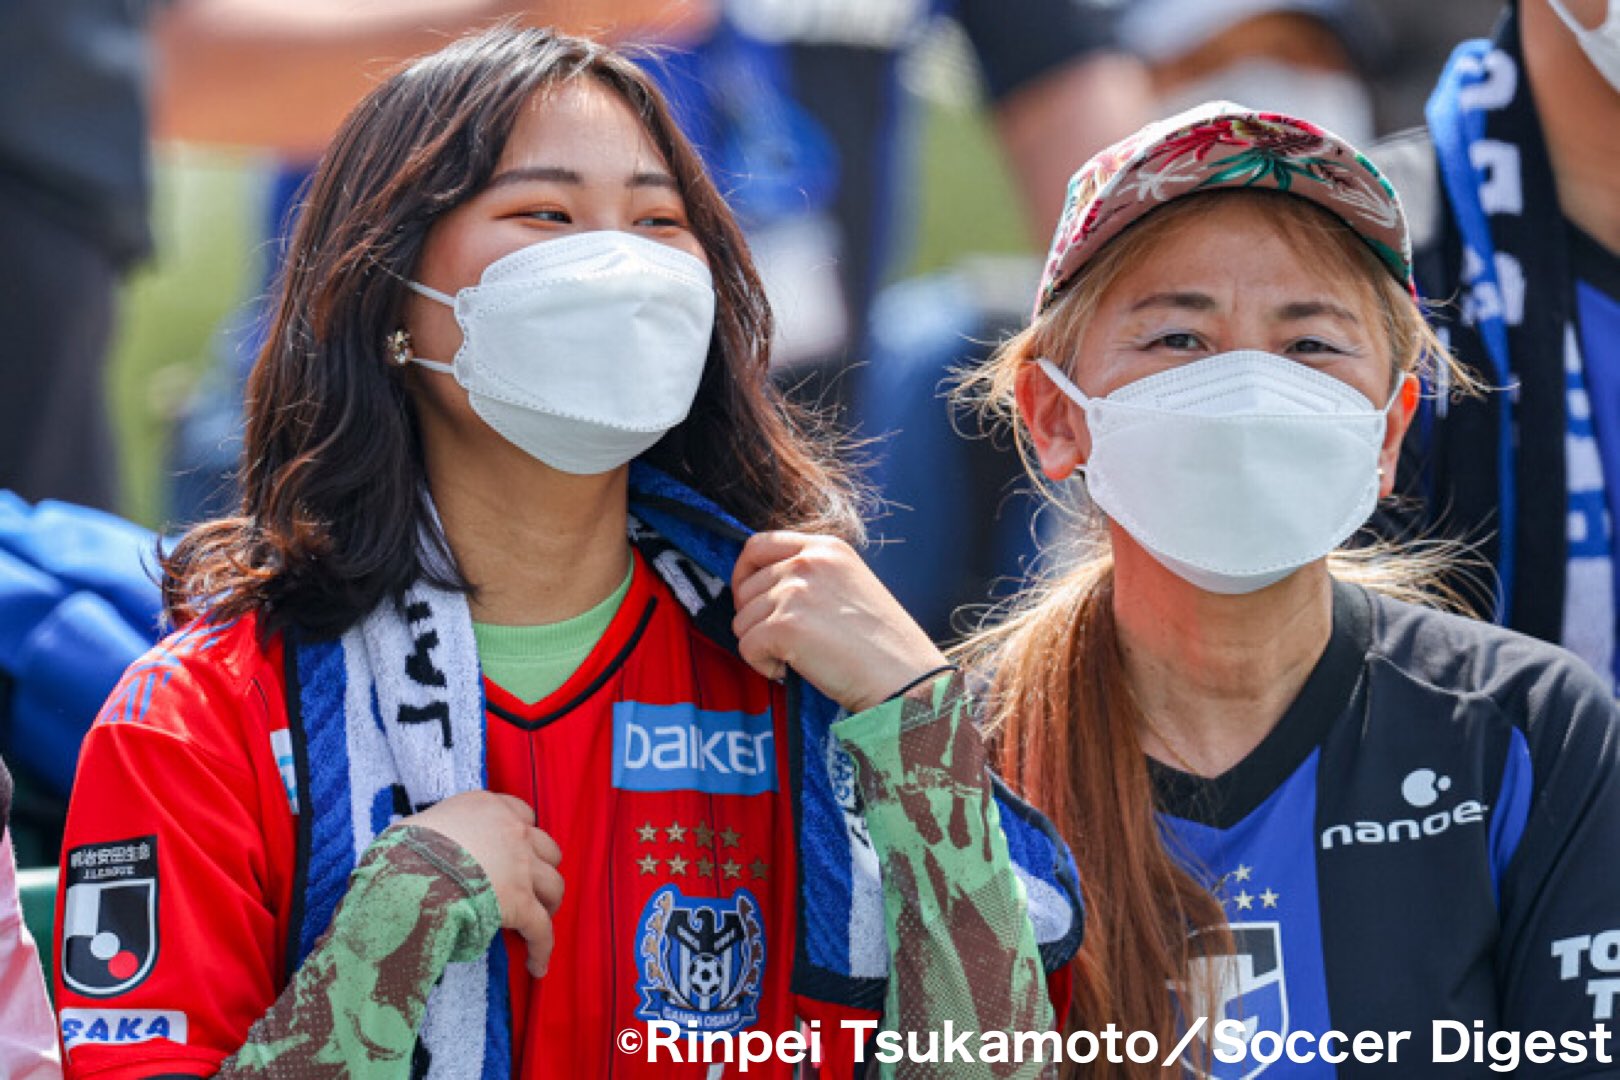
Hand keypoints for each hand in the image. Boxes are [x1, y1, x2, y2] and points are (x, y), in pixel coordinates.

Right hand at [406, 792, 563, 977]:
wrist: (407, 875)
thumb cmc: (400, 851)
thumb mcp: (416, 826)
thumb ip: (434, 833)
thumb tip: (422, 848)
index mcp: (486, 807)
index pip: (520, 814)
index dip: (521, 835)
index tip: (517, 850)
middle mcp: (511, 831)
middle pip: (546, 849)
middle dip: (541, 867)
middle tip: (531, 886)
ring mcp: (521, 866)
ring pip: (554, 885)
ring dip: (548, 903)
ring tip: (539, 919)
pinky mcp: (521, 903)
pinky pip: (542, 929)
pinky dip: (542, 949)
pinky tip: (537, 967)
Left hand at [731, 531, 947, 713]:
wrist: (904, 677)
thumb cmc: (883, 644)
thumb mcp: (851, 585)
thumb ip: (811, 576)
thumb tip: (763, 589)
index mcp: (827, 548)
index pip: (759, 545)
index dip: (744, 573)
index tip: (748, 598)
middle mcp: (808, 562)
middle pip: (746, 588)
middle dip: (756, 620)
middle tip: (787, 643)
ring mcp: (795, 592)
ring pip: (743, 621)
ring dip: (762, 645)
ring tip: (800, 657)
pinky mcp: (784, 625)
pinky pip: (747, 647)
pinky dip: (763, 665)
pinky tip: (795, 670)